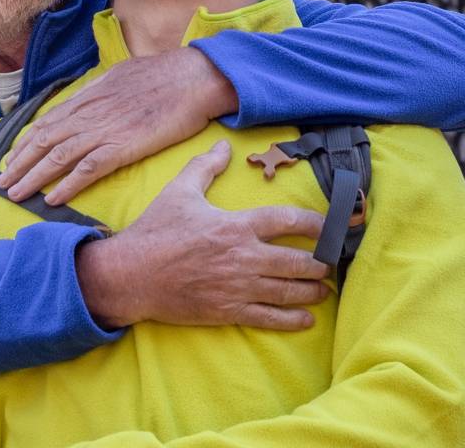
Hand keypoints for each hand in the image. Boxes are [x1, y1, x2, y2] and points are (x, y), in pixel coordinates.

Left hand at [1, 46, 235, 204]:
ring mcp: (105, 129)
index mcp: (89, 96)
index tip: (12, 158)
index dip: (26, 142)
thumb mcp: (121, 74)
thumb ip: (99, 89)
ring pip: (58, 156)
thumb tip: (85, 96)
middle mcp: (90, 113)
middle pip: (44, 141)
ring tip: (16, 194)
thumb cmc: (164, 75)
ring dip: (34, 177)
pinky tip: (53, 198)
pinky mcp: (123, 145)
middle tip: (2, 183)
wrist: (194, 77)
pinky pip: (88, 168)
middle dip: (20, 163)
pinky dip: (68, 184)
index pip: (47, 121)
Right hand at [75, 141, 330, 329]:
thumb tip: (225, 145)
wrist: (131, 275)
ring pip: (288, 291)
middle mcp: (243, 257)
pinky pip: (269, 318)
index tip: (334, 226)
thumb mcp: (179, 191)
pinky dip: (292, 320)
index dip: (317, 223)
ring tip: (324, 289)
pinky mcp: (228, 311)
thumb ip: (205, 166)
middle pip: (298, 261)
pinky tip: (307, 319)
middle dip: (320, 263)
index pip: (288, 221)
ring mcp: (238, 287)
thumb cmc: (155, 231)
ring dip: (313, 291)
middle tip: (331, 262)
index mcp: (236, 225)